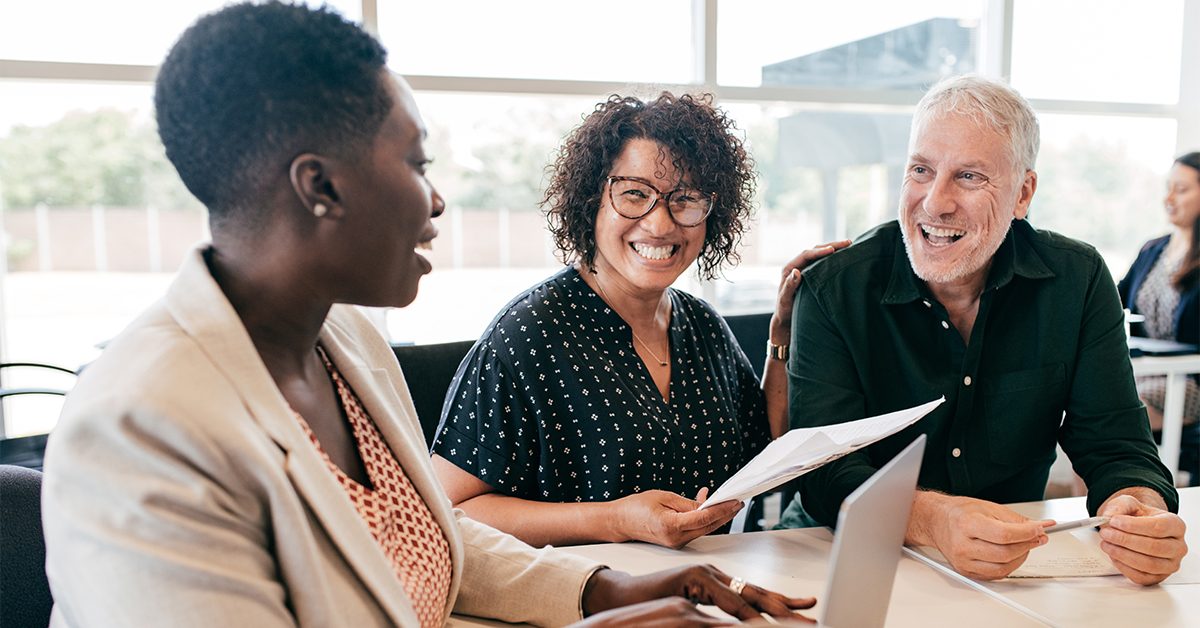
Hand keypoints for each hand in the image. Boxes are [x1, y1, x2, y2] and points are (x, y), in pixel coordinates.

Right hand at [581, 565, 816, 623]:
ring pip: (746, 596)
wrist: (619, 596)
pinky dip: (743, 612)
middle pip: (758, 593)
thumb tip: (738, 623)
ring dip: (773, 610)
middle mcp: (714, 575)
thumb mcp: (692, 613)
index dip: (782, 604)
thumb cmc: (652, 605)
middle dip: (788, 606)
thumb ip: (714, 615)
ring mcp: (703, 575)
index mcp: (716, 584)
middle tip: (812, 613)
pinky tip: (758, 621)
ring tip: (796, 619)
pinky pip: (724, 601)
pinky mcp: (692, 579)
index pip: (755, 595)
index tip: (804, 611)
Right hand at [611, 490, 740, 548]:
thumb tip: (707, 504)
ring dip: (717, 517)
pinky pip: (696, 530)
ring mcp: (677, 543)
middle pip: (708, 526)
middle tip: (738, 502)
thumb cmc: (636, 507)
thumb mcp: (663, 497)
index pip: (704, 518)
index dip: (722, 509)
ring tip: (728, 503)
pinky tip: (709, 508)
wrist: (620, 522)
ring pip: (704, 529)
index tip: (734, 501)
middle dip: (725, 514)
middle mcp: (676, 539)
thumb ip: (687, 503)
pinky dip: (705, 519)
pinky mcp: (676, 542)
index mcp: (671, 526)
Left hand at [768, 240, 850, 345]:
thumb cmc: (785, 310)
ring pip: (820, 256)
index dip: (819, 251)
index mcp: (789, 269)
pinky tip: (844, 257)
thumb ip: (789, 286)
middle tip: (848, 243)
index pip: (806, 255)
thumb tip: (796, 271)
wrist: (786, 318)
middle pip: (815, 251)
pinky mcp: (812, 275)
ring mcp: (805, 270)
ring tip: (849, 246)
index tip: (832, 250)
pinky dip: (833, 259)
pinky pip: (823, 263)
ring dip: (834, 250)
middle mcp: (797, 266)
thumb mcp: (785, 300)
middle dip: (831, 246)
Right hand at [913, 493, 1048, 579]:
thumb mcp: (988, 507)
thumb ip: (1015, 519)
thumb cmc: (960, 513)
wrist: (936, 521)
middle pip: (1005, 553)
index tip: (1038, 530)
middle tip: (1036, 538)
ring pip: (1003, 568)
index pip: (1004, 535)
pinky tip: (1011, 556)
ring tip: (1024, 546)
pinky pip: (995, 575)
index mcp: (967, 524)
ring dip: (1020, 558)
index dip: (1027, 534)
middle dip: (1027, 545)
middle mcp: (962, 545)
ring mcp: (963, 561)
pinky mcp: (965, 571)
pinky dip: (1008, 567)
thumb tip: (1040, 528)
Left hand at [1097, 494, 1187, 584]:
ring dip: (1123, 554)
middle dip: (1125, 540)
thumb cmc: (1137, 517)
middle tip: (1106, 533)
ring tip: (1106, 544)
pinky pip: (1141, 577)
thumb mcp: (1129, 504)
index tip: (1114, 521)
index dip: (1134, 526)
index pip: (1159, 528)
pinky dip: (1124, 567)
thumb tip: (1109, 517)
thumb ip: (1120, 507)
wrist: (1137, 528)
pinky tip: (1113, 556)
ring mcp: (1170, 564)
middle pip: (1154, 547)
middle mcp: (1178, 547)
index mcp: (1176, 525)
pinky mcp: (1158, 577)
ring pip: (1149, 564)